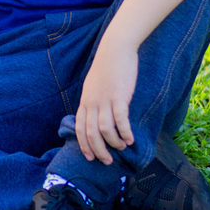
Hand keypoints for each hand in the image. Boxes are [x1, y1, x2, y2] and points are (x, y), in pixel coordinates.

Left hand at [75, 39, 136, 164]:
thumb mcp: (94, 85)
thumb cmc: (107, 67)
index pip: (80, 128)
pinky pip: (120, 119)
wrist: (115, 49)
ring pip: (105, 129)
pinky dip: (124, 132)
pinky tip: (130, 139)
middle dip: (98, 150)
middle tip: (107, 161)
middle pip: (91, 133)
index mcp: (85, 101)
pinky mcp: (119, 96)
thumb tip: (96, 115)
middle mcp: (92, 103)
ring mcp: (105, 100)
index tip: (90, 157)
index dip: (84, 144)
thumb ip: (94, 100)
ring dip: (113, 143)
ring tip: (122, 147)